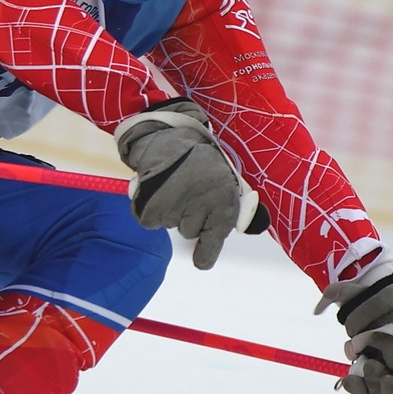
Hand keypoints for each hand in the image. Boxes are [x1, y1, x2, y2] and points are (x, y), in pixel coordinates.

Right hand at [115, 99, 250, 268]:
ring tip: (172, 181)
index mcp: (225, 205)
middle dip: (185, 213)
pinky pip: (149, 220)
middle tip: (186, 187)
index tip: (201, 261)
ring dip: (168, 207)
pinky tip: (155, 186)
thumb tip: (244, 231)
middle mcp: (203, 210)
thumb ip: (230, 208)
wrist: (171, 132)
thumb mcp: (225, 181)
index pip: (214, 242)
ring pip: (169, 223)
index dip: (206, 254)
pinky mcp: (154, 207)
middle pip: (187, 230)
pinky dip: (148, 206)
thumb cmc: (200, 157)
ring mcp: (178, 210)